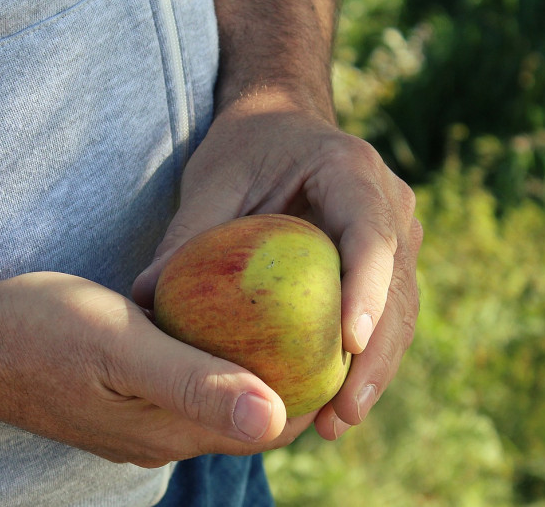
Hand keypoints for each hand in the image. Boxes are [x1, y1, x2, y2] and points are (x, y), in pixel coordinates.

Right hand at [0, 271, 315, 467]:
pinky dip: (210, 355)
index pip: (265, 425)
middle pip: (245, 413)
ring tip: (277, 309)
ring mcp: (136, 421)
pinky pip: (183, 384)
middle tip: (317, 312)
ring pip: (214, 397)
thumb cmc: (42, 333)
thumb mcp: (121, 346)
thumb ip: (194, 382)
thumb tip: (272, 417)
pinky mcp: (118, 400)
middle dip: (287, 373)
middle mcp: (159, 437)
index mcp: (168, 431)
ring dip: (248, 363)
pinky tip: (213, 316)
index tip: (338, 338)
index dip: (309, 388)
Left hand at [132, 92, 422, 440]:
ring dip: (375, 369)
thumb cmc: (243, 147)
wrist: (279, 122)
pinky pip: (382, 313)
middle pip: (398, 286)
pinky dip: (363, 357)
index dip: (367, 289)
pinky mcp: (385, 260)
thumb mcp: (211, 181)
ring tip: (339, 422)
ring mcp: (395, 232)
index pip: (370, 234)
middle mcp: (389, 201)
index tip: (349, 344)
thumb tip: (143, 301)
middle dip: (376, 355)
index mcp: (351, 170)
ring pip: (400, 309)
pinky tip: (334, 400)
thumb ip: (187, 236)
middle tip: (344, 413)